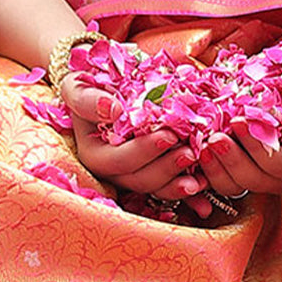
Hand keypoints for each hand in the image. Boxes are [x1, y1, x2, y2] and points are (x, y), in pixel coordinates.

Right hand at [61, 77, 209, 207]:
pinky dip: (186, 194)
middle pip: (139, 178)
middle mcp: (112, 169)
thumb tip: (111, 110)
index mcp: (94, 153)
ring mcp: (133, 172)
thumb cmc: (89, 87)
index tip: (169, 135)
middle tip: (190, 152)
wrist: (104, 87)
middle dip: (166, 168)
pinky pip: (167, 188)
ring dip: (178, 184)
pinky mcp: (150, 171)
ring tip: (200, 173)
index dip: (144, 150)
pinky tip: (203, 195)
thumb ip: (87, 100)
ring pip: (155, 187)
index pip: (118, 160)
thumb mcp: (78, 87)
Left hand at [197, 100, 281, 201]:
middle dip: (233, 159)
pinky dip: (209, 171)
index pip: (279, 164)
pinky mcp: (239, 174)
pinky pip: (223, 183)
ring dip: (218, 168)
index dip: (257, 147)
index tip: (239, 122)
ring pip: (236, 186)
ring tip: (205, 145)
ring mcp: (259, 178)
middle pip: (255, 179)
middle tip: (216, 137)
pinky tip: (199, 151)